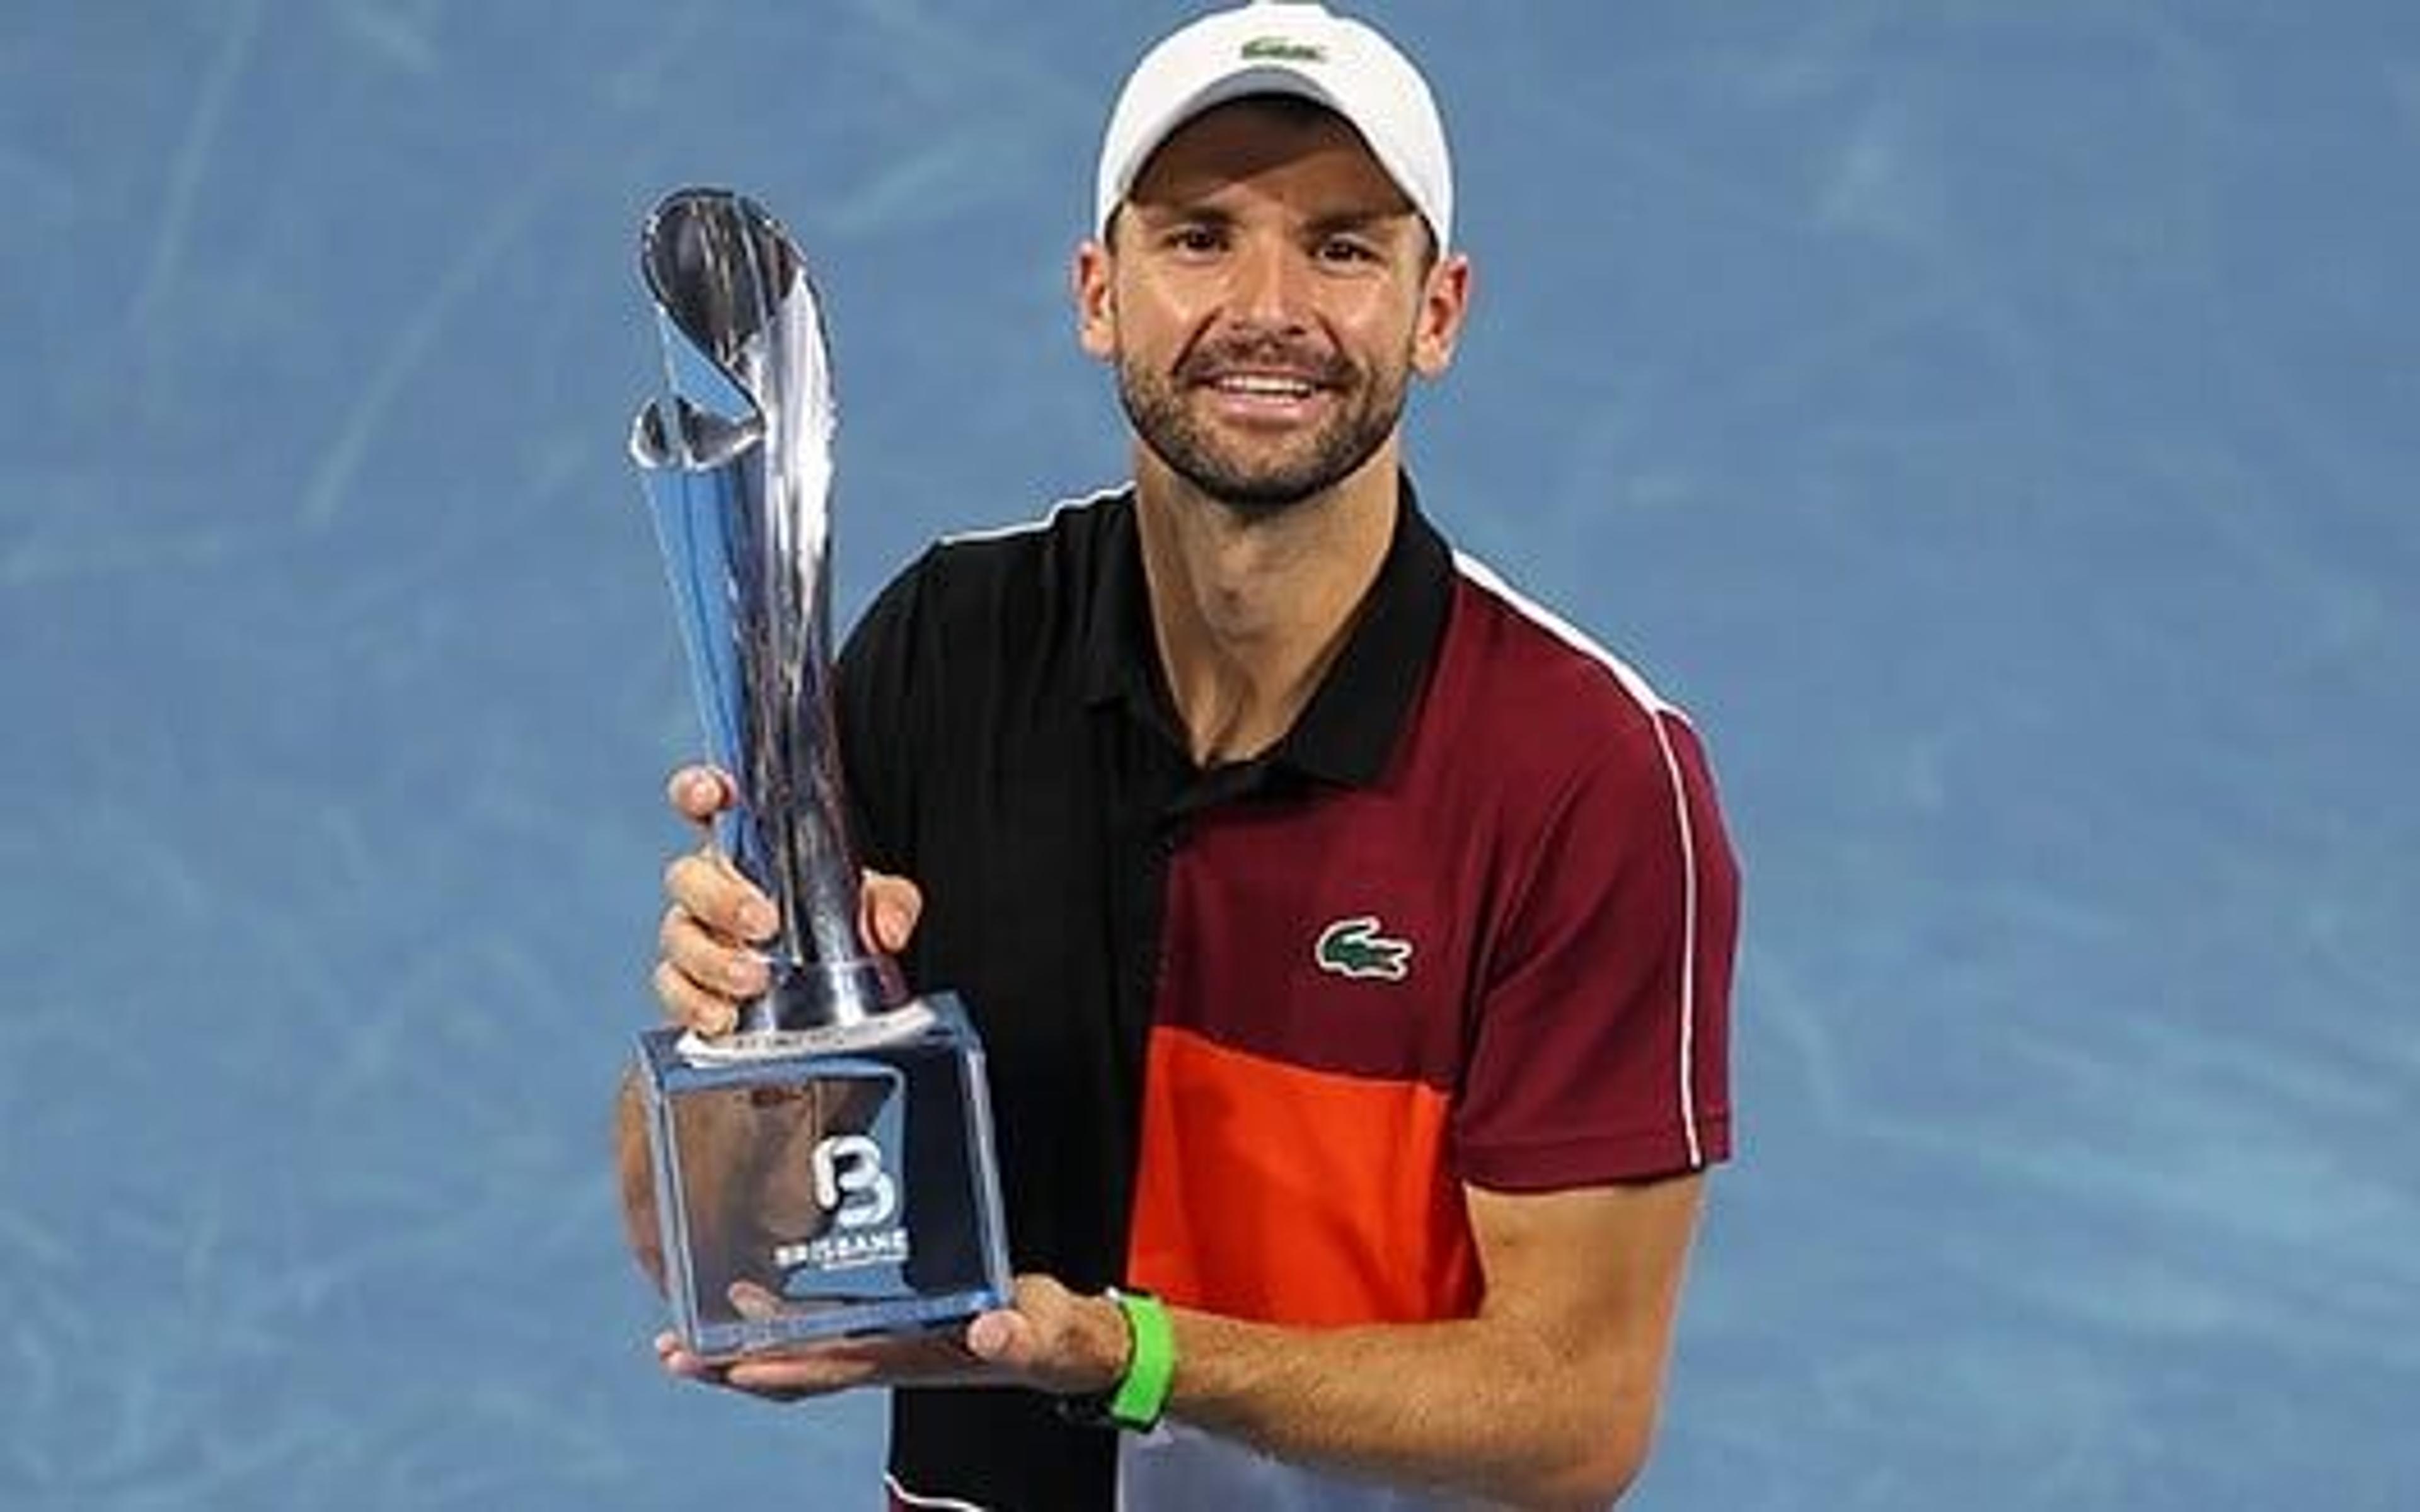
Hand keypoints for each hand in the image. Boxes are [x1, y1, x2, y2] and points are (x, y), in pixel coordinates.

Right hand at [652, 764, 923, 1035]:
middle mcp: (714, 884)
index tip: (714, 793)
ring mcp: (697, 932)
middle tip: (764, 923)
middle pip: (688, 878)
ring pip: (678, 935)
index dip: (698, 790)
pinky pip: (673, 988)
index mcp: (747, 845)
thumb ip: (889, 903)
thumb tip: (887, 930)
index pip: (707, 804)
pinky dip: (693, 1003)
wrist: (829, 981)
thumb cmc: (838, 917)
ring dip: (711, 959)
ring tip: (753, 979)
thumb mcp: (874, 899)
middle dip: (721, 899)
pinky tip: (723, 1017)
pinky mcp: (692, 982)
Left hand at [654, 1274, 1131, 1403]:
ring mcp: (885, 1346)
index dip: (778, 1365)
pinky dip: (779, 1321)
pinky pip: (820, 1330)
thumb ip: (1021, 1331)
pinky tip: (751, 1297)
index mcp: (914, 1357)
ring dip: (740, 1348)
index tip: (724, 1362)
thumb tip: (992, 1331)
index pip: (832, 1366)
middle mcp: (888, 1356)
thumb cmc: (1055, 1337)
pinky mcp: (892, 1328)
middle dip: (730, 1365)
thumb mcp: (1044, 1330)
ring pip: (798, 1353)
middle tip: (670, 1350)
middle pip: (794, 1368)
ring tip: (684, 1333)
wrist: (1065, 1345)